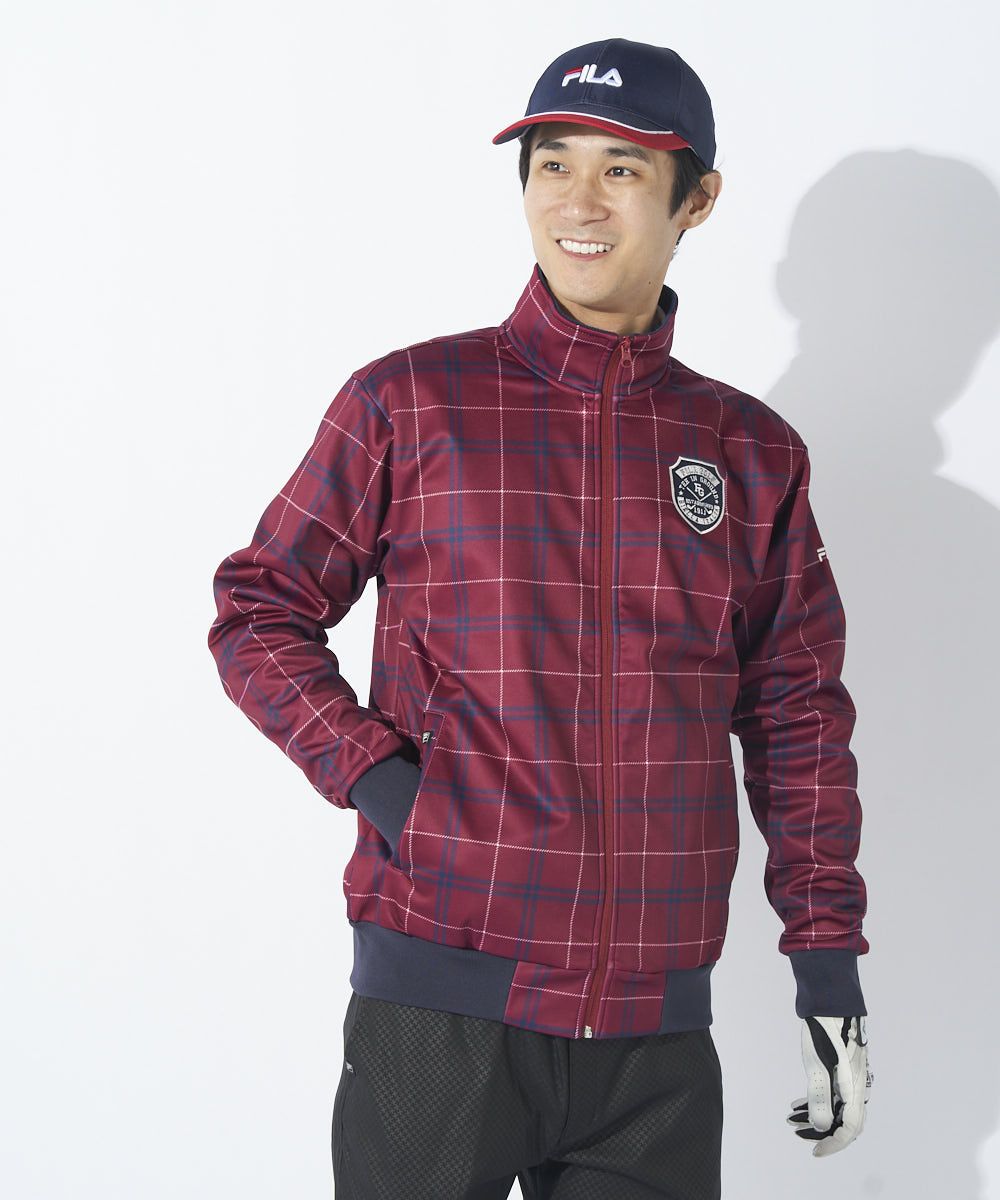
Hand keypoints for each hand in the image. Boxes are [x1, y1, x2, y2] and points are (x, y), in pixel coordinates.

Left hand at [787, 1015, 871, 1156]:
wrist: (832, 997)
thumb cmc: (825, 1029)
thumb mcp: (817, 1063)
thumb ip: (820, 1095)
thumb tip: (820, 1127)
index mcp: (855, 1087)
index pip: (849, 1128)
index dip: (833, 1144)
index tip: (814, 1151)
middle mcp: (858, 1084)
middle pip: (844, 1120)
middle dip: (821, 1130)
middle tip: (795, 1130)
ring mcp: (852, 1075)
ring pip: (836, 1105)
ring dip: (815, 1114)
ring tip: (791, 1116)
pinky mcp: (844, 1065)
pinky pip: (833, 1092)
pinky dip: (816, 1099)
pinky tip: (797, 1102)